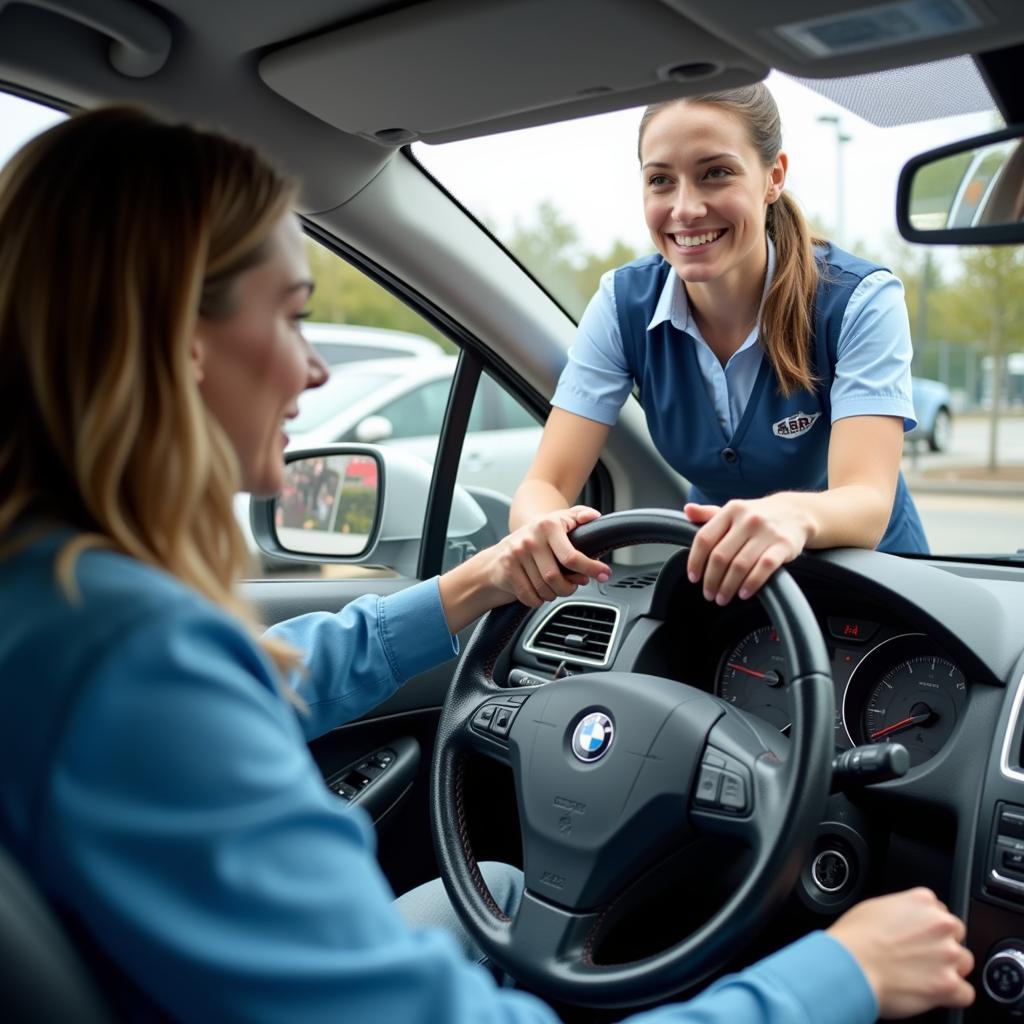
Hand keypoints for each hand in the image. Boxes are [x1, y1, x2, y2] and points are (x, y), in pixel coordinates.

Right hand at [500, 505, 610, 607]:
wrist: (500, 553)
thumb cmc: (536, 538)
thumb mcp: (558, 521)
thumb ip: (578, 516)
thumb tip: (593, 517)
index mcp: (548, 525)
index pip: (571, 556)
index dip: (591, 568)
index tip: (604, 574)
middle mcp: (531, 538)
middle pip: (556, 578)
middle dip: (568, 588)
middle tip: (571, 585)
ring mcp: (517, 554)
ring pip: (544, 589)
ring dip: (553, 594)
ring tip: (555, 588)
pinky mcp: (507, 569)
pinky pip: (529, 596)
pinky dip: (537, 600)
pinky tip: (539, 592)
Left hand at [684, 494, 815, 603]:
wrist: (797, 513)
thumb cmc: (758, 516)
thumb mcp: (734, 511)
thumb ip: (709, 514)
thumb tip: (687, 510)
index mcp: (731, 510)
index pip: (705, 538)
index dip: (695, 561)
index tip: (693, 577)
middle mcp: (748, 519)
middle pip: (720, 556)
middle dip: (711, 580)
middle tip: (708, 594)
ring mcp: (767, 532)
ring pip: (739, 565)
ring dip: (728, 586)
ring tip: (723, 598)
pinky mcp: (784, 545)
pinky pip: (764, 568)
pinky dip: (751, 583)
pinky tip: (743, 593)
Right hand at [827, 888, 973, 1017]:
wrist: (850, 966)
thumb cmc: (854, 938)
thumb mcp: (875, 907)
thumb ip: (902, 910)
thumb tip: (906, 921)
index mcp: (922, 901)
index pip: (940, 910)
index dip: (928, 926)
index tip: (919, 935)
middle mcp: (940, 925)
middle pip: (957, 935)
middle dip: (943, 945)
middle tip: (921, 955)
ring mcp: (947, 955)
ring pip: (965, 963)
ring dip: (950, 969)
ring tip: (925, 975)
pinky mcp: (949, 985)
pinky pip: (966, 994)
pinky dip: (953, 996)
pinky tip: (934, 993)